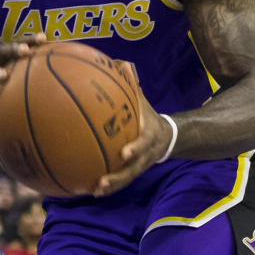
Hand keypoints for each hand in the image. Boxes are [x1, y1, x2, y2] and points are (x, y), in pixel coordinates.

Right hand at [0, 35, 46, 125]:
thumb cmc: (20, 93)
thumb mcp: (35, 85)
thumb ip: (51, 80)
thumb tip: (79, 79)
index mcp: (14, 60)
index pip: (23, 45)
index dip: (31, 40)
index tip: (44, 38)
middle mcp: (1, 65)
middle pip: (4, 51)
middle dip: (14, 49)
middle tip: (25, 52)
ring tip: (3, 76)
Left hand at [93, 74, 171, 196]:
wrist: (167, 137)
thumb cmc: (147, 116)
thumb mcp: (142, 101)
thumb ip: (131, 85)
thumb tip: (120, 63)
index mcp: (148, 136)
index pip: (143, 144)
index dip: (135, 149)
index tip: (123, 153)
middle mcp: (145, 155)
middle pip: (133, 170)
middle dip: (118, 178)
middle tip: (102, 182)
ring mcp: (139, 166)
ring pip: (126, 179)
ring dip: (111, 187)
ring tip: (94, 191)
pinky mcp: (132, 172)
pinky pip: (119, 181)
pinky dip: (106, 186)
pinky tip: (88, 189)